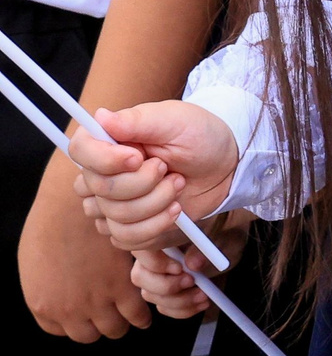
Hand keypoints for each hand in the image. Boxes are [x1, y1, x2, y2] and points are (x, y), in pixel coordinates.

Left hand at [18, 162, 153, 340]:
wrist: (73, 206)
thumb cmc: (50, 225)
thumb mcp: (37, 264)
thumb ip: (46, 286)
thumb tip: (58, 296)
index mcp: (44, 305)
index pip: (60, 330)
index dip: (74, 322)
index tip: (84, 314)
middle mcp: (69, 310)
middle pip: (88, 335)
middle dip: (99, 325)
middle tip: (110, 313)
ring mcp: (97, 301)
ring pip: (114, 330)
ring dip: (122, 322)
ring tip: (131, 312)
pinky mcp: (123, 288)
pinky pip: (137, 315)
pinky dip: (142, 315)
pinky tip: (144, 308)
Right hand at [67, 100, 239, 252]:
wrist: (226, 165)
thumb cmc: (200, 136)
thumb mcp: (174, 120)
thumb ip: (136, 120)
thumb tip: (100, 116)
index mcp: (108, 141)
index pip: (80, 152)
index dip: (105, 160)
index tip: (137, 158)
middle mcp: (103, 173)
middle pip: (101, 190)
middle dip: (144, 183)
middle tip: (168, 168)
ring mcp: (113, 203)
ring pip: (114, 218)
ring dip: (155, 204)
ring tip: (178, 184)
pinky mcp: (129, 226)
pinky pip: (126, 238)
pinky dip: (156, 226)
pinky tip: (176, 210)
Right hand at [127, 213, 243, 321]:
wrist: (231, 243)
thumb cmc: (225, 231)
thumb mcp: (222, 234)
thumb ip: (205, 247)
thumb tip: (192, 264)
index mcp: (161, 234)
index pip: (141, 250)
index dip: (155, 263)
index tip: (179, 268)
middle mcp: (152, 257)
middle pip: (140, 277)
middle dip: (165, 285)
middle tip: (191, 281)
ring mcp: (156, 277)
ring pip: (151, 295)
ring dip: (178, 300)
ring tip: (204, 294)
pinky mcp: (166, 293)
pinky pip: (164, 308)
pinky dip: (183, 310)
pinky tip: (203, 301)